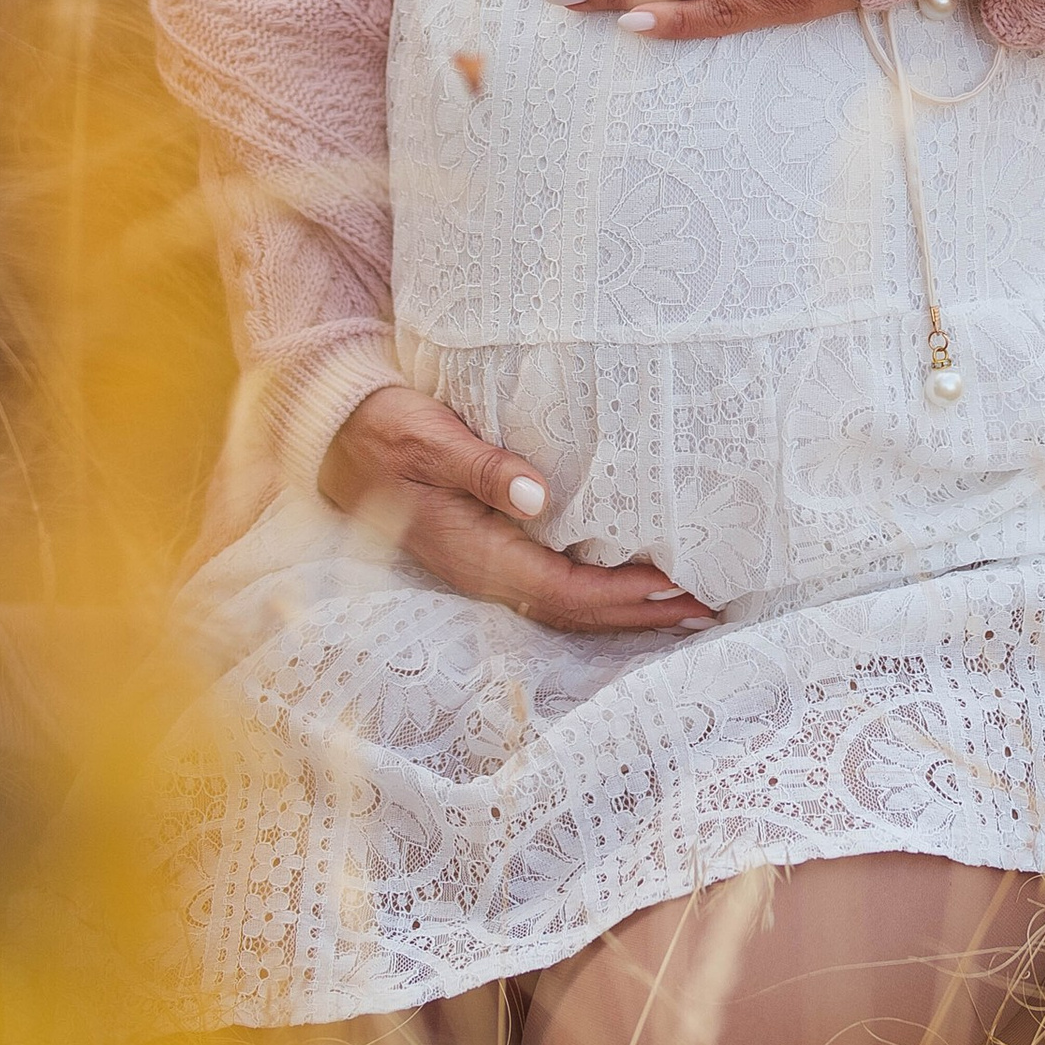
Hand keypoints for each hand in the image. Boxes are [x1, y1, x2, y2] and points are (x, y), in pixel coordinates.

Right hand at [321, 382, 718, 633]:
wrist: (338, 436)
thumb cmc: (386, 430)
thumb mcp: (429, 438)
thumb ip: (482, 467)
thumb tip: (541, 497)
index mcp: (474, 551)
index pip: (562, 589)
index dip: (620, 597)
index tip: (675, 589)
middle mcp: (484, 571)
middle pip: (574, 609)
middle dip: (638, 614)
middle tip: (706, 607)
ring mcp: (486, 565)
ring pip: (566, 602)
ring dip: (623, 608)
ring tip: (684, 605)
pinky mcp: (489, 549)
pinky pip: (553, 582)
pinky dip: (597, 589)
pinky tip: (630, 582)